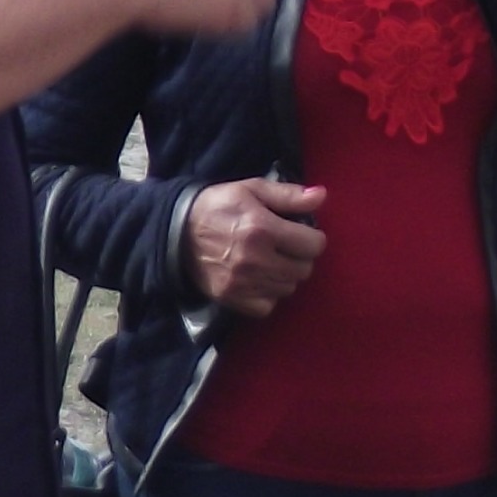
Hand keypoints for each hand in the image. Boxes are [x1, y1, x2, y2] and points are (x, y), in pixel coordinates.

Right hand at [184, 177, 325, 318]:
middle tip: (286, 248)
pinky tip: (260, 280)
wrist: (175, 229)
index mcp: (263, 229)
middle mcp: (256, 259)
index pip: (313, 245)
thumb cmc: (218, 205)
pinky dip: (268, 295)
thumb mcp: (252, 190)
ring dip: (285, 276)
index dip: (312, 238)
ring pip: (288, 288)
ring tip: (272, 262)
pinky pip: (267, 306)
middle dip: (300, 257)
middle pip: (304, 269)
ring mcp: (243, 282)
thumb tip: (321, 196)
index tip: (301, 233)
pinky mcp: (231, 298)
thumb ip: (289, 195)